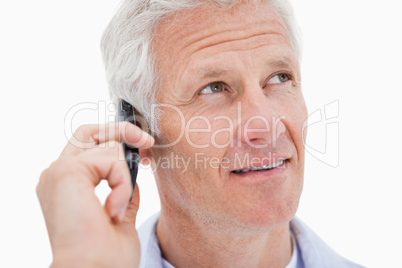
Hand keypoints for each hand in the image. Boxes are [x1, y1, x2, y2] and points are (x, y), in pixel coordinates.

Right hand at [36, 122, 153, 266]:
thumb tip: (133, 175)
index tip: (143, 150)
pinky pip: (110, 158)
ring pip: (106, 144)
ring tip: (119, 207)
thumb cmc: (105, 254)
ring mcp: (59, 171)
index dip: (116, 140)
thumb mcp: (120, 213)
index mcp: (66, 186)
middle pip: (90, 131)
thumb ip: (122, 191)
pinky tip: (114, 209)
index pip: (87, 145)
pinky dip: (122, 182)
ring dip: (125, 175)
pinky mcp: (67, 172)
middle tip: (147, 142)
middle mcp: (57, 175)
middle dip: (123, 131)